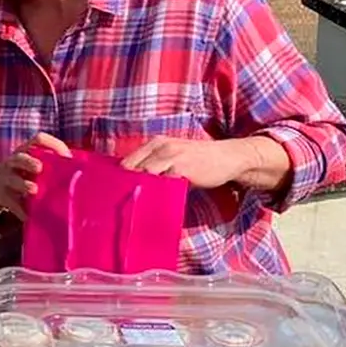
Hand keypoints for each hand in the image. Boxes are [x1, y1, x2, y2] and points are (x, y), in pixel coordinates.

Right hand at [0, 132, 71, 221]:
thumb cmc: (22, 172)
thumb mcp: (32, 162)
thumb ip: (52, 164)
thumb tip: (85, 172)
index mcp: (26, 151)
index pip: (38, 139)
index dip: (52, 144)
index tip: (66, 154)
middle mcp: (14, 161)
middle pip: (20, 158)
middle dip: (29, 162)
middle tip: (39, 168)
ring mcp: (6, 178)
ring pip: (13, 179)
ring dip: (24, 185)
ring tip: (34, 190)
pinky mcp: (2, 195)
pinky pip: (11, 203)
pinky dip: (21, 210)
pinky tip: (30, 217)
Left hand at [121, 137, 243, 189]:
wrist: (228, 157)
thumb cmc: (198, 160)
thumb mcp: (174, 155)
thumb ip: (156, 164)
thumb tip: (136, 183)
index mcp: (155, 143)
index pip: (128, 160)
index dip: (121, 177)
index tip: (117, 191)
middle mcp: (160, 147)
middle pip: (133, 168)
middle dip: (128, 184)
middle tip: (124, 201)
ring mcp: (171, 156)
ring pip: (146, 175)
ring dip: (141, 189)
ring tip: (138, 202)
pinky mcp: (182, 168)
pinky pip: (164, 182)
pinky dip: (158, 192)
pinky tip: (156, 201)